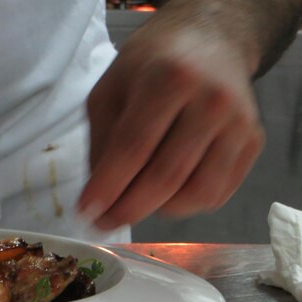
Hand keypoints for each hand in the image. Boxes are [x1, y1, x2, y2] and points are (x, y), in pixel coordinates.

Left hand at [77, 14, 264, 230]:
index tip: (86, 212)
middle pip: (166, 177)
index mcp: (169, 80)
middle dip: (128, 210)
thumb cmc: (151, 66)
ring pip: (195, 194)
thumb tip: (98, 196)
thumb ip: (101, 142)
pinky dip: (183, 205)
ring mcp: (238, 125)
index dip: (108, 187)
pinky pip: (215, 194)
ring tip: (133, 202)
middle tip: (103, 223)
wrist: (210, 42)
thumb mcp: (110, 91)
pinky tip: (164, 193)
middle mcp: (211, 102)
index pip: (134, 147)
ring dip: (156, 210)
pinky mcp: (252, 144)